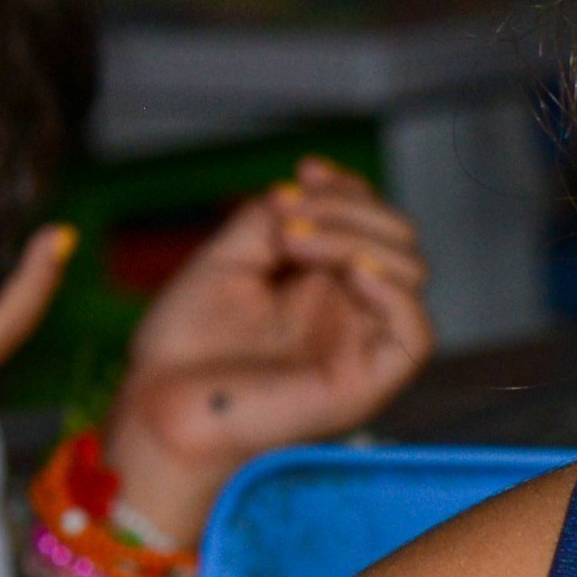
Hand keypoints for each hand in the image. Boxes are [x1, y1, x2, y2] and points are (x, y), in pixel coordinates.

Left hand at [104, 161, 432, 536]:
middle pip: (396, 239)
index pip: (367, 222)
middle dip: (352, 208)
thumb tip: (310, 183)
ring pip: (410, 272)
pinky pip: (415, 332)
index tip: (306, 169)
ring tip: (295, 238)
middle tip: (291, 212)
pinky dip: (391, 290)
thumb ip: (269, 218)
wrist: (160, 407)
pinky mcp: (370, 381)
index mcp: (321, 282)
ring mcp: (364, 345)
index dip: (348, 189)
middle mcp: (351, 310)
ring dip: (358, 238)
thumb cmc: (183, 346)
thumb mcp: (226, 260)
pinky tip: (350, 269)